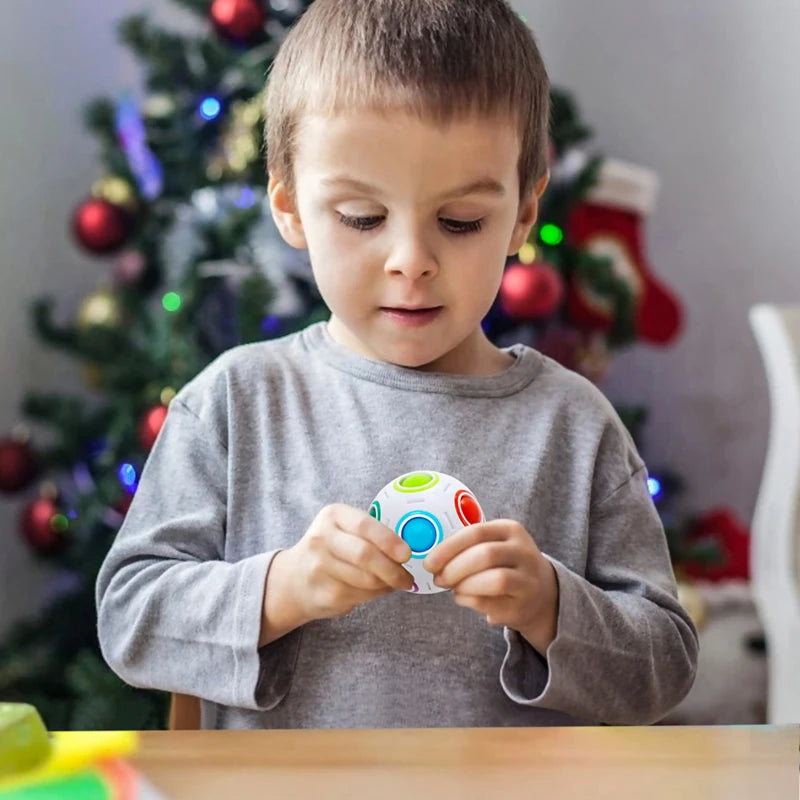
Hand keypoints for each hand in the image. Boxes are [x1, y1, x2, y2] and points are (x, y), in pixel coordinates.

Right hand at [281, 503, 413, 623]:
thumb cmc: (330, 550)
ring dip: (387, 583)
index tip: (407, 553)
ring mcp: (318, 567)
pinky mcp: (322, 593)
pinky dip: (376, 594)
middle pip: (365, 554)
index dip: (389, 541)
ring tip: (395, 582)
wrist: (293, 580)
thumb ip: (371, 534)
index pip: (365, 525)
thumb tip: (407, 551)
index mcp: (332, 515)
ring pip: (366, 579)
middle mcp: (321, 538)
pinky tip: (377, 589)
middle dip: (393, 569)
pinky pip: (360, 596)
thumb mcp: (344, 529)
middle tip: (407, 577)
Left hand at [422, 520, 558, 651]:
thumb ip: (466, 546)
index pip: (476, 532)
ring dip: (464, 585)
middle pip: (485, 555)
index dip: (448, 547)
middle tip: (439, 578)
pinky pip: (491, 603)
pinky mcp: (523, 605)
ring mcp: (527, 579)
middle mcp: (523, 551)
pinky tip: (463, 598)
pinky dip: (469, 601)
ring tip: (454, 588)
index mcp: (510, 529)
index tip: (430, 562)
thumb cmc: (505, 564)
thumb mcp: (493, 544)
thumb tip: (433, 560)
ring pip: (494, 580)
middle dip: (454, 568)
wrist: (541, 592)